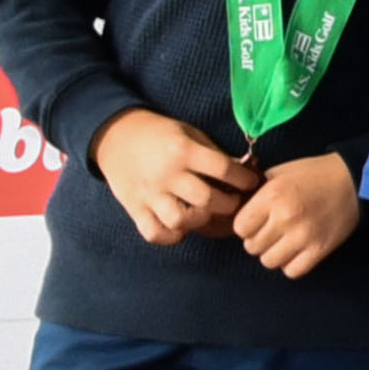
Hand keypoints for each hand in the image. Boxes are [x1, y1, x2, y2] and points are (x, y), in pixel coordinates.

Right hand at [90, 110, 258, 243]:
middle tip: (233, 201)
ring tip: (205, 213)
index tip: (252, 182)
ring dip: (199, 221)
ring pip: (181, 221)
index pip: (223, 169)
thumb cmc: (160, 134)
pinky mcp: (134, 209)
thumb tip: (246, 171)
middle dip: (228, 204)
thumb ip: (214, 154)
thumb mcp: (190, 134)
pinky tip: (180, 226)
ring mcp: (149, 194)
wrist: (116, 137)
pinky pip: (155, 233)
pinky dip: (170, 235)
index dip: (243, 179)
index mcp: (184, 150)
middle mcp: (167, 174)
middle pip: (206, 200)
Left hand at [232, 153, 360, 278]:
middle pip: (252, 247)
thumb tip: (238, 209)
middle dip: (259, 239)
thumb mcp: (280, 172)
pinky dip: (291, 264)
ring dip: (274, 253)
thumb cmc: (314, 173)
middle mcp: (284, 218)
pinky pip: (292, 271)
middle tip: (272, 230)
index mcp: (272, 196)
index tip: (257, 221)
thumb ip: (257, 192)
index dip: (246, 225)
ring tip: (285, 241)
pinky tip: (297, 250)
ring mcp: (302, 237)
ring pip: (269, 261)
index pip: (239, 228)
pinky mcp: (320, 250)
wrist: (355, 179)